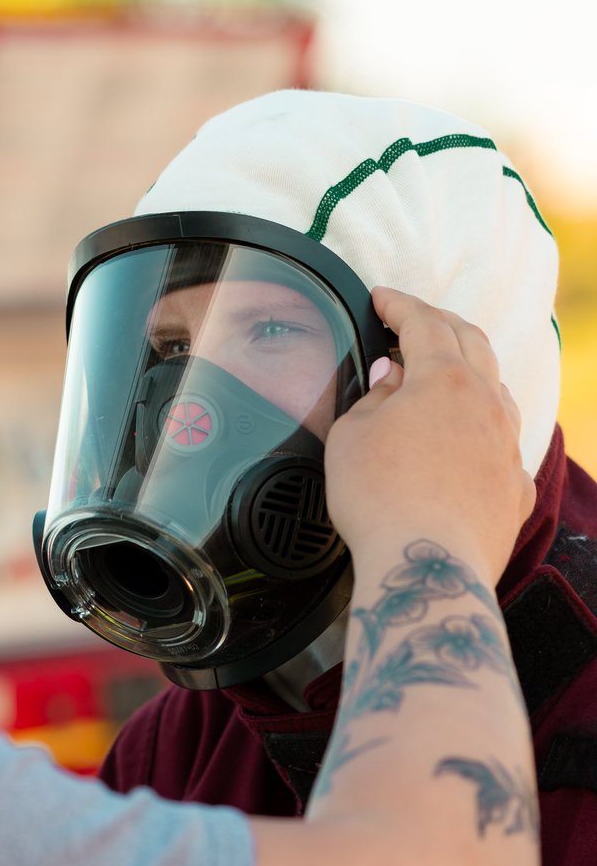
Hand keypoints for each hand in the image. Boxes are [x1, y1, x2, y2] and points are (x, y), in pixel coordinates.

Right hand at [325, 286, 535, 586]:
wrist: (427, 566)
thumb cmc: (381, 501)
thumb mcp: (351, 435)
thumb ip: (373, 397)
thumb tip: (391, 380)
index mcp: (443, 380)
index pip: (423, 323)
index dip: (398, 305)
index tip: (382, 299)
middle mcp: (485, 404)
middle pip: (471, 342)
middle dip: (439, 323)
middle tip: (412, 320)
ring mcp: (506, 446)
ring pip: (496, 389)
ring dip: (469, 371)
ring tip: (443, 375)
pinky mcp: (513, 488)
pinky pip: (503, 443)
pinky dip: (482, 428)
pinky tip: (467, 440)